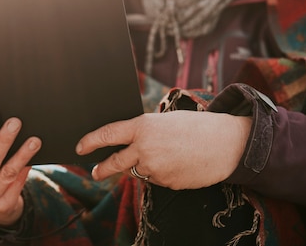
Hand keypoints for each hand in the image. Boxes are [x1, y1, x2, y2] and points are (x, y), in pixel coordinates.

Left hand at [76, 111, 250, 189]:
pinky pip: (156, 179)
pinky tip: (178, 163)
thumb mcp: (165, 122)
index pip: (108, 134)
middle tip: (95, 172)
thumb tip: (129, 147)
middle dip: (102, 169)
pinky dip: (162, 173)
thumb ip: (144, 133)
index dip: (91, 141)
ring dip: (145, 166)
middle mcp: (145, 148)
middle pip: (115, 163)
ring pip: (139, 171)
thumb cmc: (196, 127)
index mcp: (143, 126)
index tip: (80, 148)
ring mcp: (155, 168)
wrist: (225, 144)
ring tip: (168, 154)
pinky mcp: (166, 183)